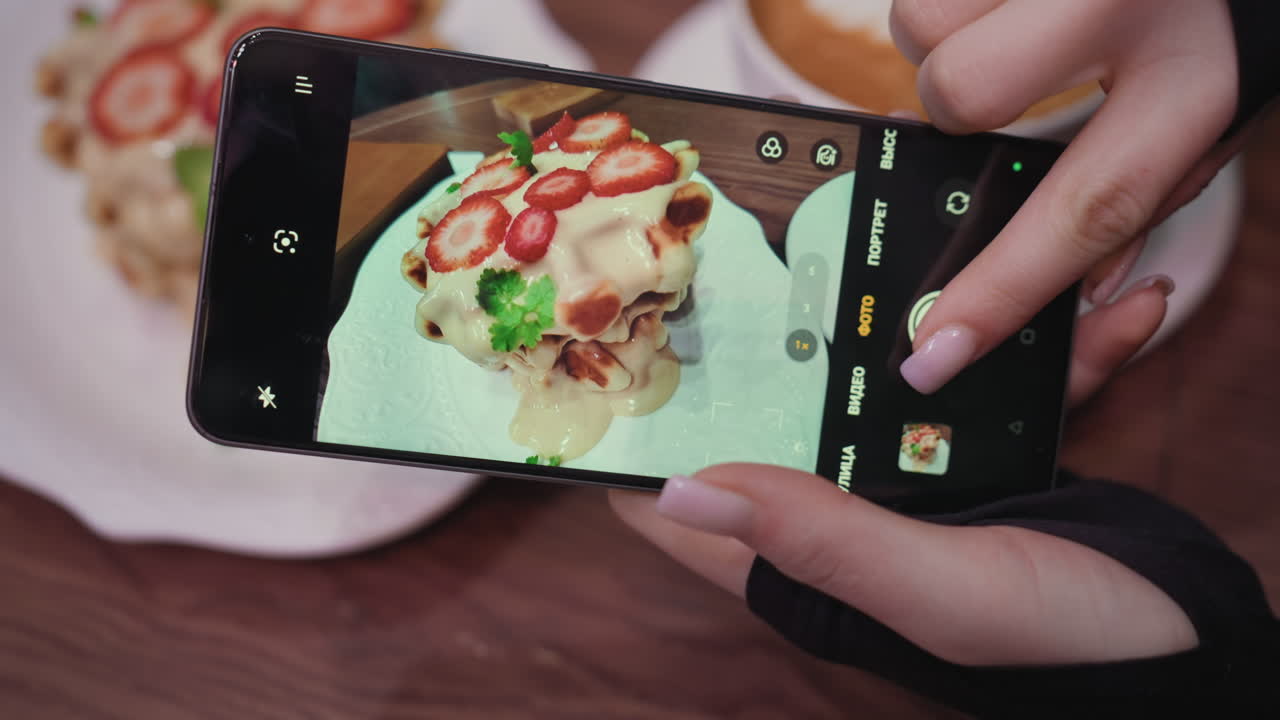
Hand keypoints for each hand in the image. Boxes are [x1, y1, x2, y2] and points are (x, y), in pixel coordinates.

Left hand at [610, 280, 1195, 666]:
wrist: (1196, 653)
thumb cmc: (1068, 648)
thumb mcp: (941, 594)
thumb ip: (822, 540)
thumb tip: (687, 488)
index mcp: (815, 566)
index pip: (687, 506)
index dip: (646, 441)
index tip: (625, 348)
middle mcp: (854, 521)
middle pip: (782, 420)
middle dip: (780, 342)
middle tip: (765, 246)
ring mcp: (923, 485)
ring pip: (889, 385)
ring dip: (924, 321)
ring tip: (944, 239)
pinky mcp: (993, 461)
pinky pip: (998, 389)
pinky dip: (1043, 350)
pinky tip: (1098, 307)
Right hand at [888, 0, 1246, 393]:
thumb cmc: (1229, 28)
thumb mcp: (1212, 118)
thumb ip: (1141, 200)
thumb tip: (1075, 285)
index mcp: (1198, 80)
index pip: (1087, 209)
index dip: (1003, 289)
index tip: (936, 348)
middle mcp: (1126, 1)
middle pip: (960, 92)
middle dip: (949, 108)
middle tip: (995, 92)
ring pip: (923, 24)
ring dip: (945, 41)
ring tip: (1012, 27)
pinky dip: (953, 3)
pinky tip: (1008, 1)